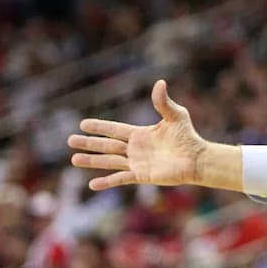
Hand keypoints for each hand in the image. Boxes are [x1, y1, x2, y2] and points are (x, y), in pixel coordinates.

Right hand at [68, 80, 205, 189]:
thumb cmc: (188, 136)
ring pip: (109, 161)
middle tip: (70, 140)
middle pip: (107, 145)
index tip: (82, 124)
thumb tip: (160, 82)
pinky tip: (93, 185)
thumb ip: (163, 102)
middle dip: (89, 143)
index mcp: (140, 134)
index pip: (114, 129)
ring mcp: (137, 163)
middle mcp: (135, 148)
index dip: (99, 127)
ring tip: (74, 160)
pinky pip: (121, 179)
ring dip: (92, 161)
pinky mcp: (142, 175)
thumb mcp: (176, 115)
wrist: (197, 158)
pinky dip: (107, 182)